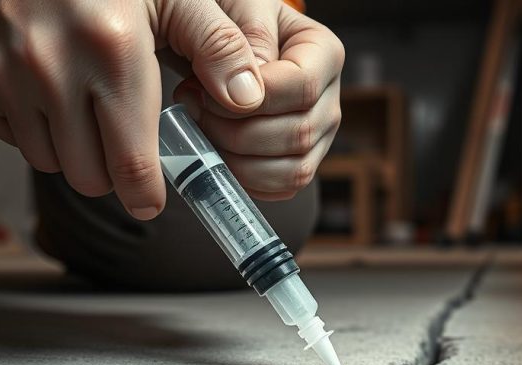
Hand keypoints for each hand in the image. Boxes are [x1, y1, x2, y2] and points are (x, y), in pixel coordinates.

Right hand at [0, 0, 340, 219]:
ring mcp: (5, 79)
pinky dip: (36, 130)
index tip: (152, 198)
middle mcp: (53, 70)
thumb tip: (248, 99)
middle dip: (113, 173)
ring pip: (51, 164)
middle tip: (124, 140)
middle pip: (91, 178)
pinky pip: (14, 140)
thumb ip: (216, 45)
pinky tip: (50, 94)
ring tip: (87, 109)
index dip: (147, 196)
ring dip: (74, 152)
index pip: (133, 166)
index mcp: (113, 50)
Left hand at [172, 0, 343, 199]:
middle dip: (236, 132)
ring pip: (293, 170)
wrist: (213, 44)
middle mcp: (328, 99)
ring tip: (203, 131)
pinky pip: (282, 189)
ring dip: (238, 161)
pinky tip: (216, 154)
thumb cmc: (225, 19)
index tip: (203, 90)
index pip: (301, 86)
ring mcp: (317, 136)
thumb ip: (242, 41)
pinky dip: (245, 181)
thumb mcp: (235, 8)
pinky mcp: (298, 163)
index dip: (251, 98)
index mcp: (324, 53)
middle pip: (298, 134)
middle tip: (193, 109)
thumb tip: (246, 97)